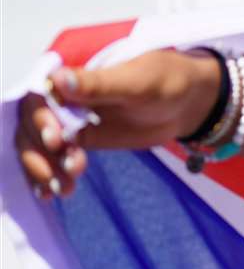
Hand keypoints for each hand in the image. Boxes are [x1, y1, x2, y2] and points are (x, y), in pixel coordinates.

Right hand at [13, 50, 220, 198]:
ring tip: (64, 187)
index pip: (38, 98)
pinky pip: (55, 157)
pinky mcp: (79, 140)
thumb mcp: (136, 82)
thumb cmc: (165, 81)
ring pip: (37, 144)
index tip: (57, 140)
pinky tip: (54, 192)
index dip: (40, 119)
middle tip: (68, 168)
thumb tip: (58, 80)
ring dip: (43, 167)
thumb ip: (98, 84)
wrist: (187, 101)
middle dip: (40, 150)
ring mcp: (68, 120)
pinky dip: (50, 174)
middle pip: (31, 124)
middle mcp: (61, 97)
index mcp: (69, 76)